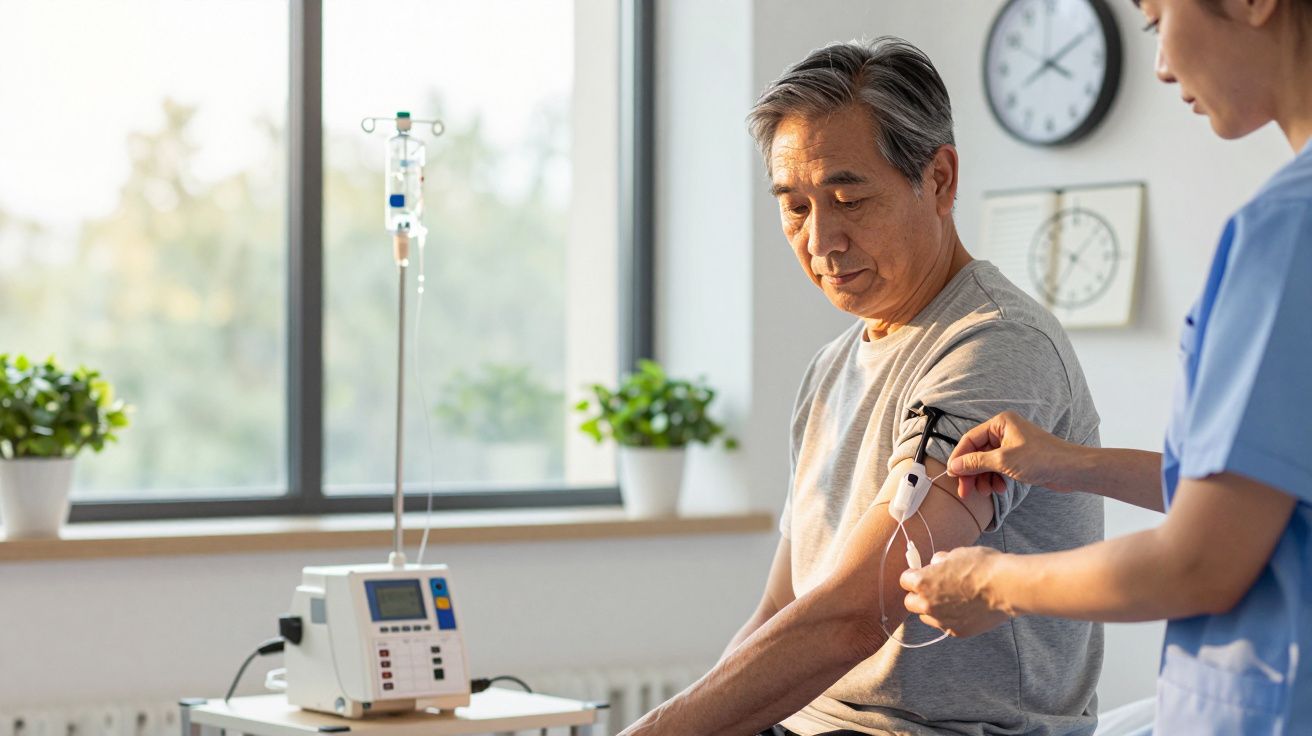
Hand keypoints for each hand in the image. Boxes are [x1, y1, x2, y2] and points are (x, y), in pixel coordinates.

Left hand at [900, 547, 1011, 637]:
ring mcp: (942, 621)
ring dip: (933, 609)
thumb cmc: (981, 566)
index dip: (914, 576)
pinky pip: (946, 625)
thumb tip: (936, 565)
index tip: (922, 574)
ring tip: (951, 600)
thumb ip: (940, 562)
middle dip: (919, 595)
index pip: (905, 581)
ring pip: (926, 617)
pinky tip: (965, 609)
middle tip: (933, 589)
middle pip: (910, 603)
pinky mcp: (957, 631)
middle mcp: (927, 604)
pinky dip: (950, 618)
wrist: (1006, 587)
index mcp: (922, 582)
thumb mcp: (955, 554)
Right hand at [947, 411, 1080, 498]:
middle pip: (977, 452)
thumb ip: (976, 463)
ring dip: (983, 478)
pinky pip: (998, 468)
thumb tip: (954, 465)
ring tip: (987, 492)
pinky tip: (999, 489)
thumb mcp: (1003, 461)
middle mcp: (1004, 431)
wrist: (1072, 470)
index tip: (951, 474)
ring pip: (986, 463)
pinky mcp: (1018, 459)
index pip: (970, 439)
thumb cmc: (1042, 458)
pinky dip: (995, 479)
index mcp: (1000, 423)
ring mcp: (1011, 445)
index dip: (959, 457)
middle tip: (965, 491)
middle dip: (971, 472)